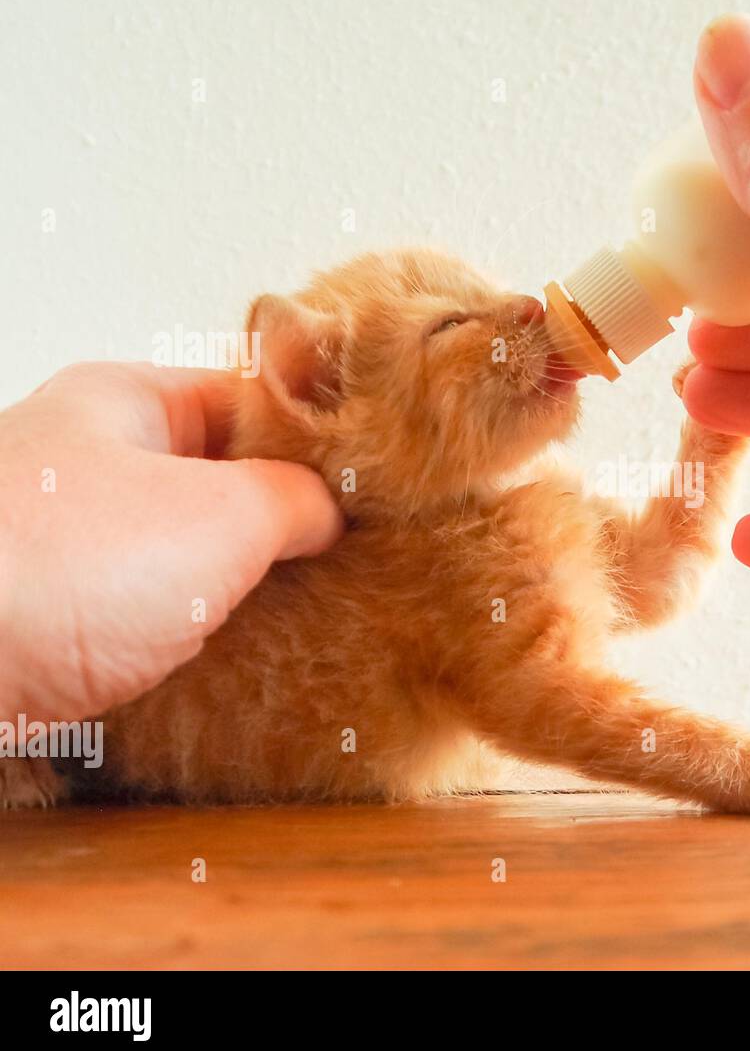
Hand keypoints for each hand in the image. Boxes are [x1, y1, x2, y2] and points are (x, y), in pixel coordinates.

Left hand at [0, 362, 341, 722]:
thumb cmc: (64, 570)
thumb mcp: (220, 515)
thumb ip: (298, 498)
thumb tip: (332, 511)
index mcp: (127, 403)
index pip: (253, 397)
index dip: (325, 433)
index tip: (386, 480)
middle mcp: (95, 461)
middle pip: (224, 477)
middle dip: (294, 517)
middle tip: (369, 553)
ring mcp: (75, 542)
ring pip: (192, 550)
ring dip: (252, 581)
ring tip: (330, 606)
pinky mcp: (64, 617)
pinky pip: (157, 610)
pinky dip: (208, 628)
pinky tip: (261, 653)